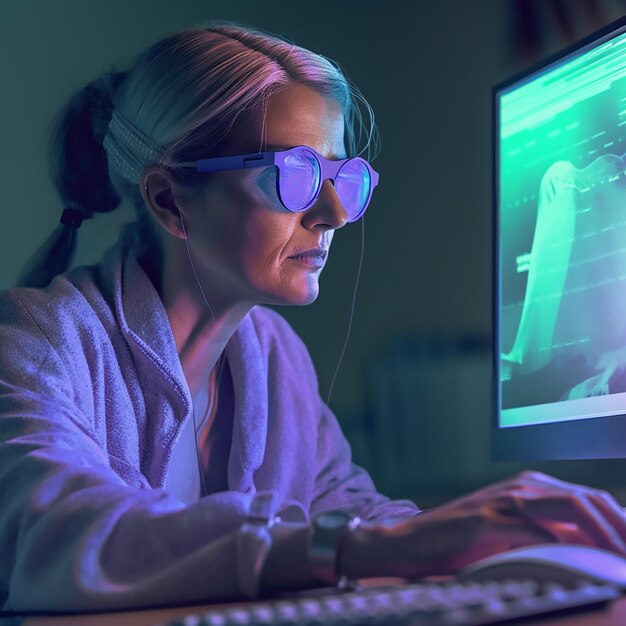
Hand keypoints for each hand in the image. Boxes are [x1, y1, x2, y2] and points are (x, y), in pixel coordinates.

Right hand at [345, 471, 625, 579]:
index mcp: (530, 488)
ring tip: (620, 560)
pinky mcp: (487, 519)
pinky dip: (563, 545)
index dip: (619, 523)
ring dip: (602, 532)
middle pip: (588, 496)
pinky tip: (577, 562)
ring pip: (569, 504)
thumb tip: (591, 548)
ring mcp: (504, 499)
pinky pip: (535, 528)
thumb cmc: (462, 543)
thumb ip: (547, 534)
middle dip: (620, 526)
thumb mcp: (511, 536)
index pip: (590, 498)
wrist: (411, 542)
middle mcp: (521, 487)